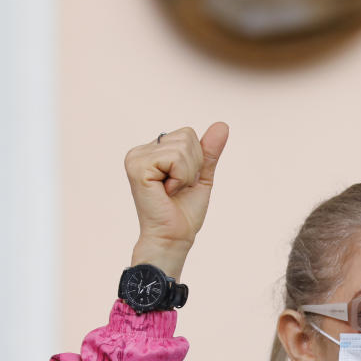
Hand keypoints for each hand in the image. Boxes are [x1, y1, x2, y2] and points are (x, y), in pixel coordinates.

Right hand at [125, 123, 228, 279]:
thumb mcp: (202, 175)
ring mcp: (136, 157)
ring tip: (172, 190)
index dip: (197, 159)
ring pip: (182, 147)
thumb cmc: (184, 210)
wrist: (174, 236)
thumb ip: (209, 150)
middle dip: (193, 165)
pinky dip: (180, 177)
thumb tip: (222, 125)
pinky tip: (167, 191)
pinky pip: (175, 159)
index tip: (184, 181)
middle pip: (187, 136)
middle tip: (179, 187)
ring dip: (187, 173)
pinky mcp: (138, 167)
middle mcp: (141, 151)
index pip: (188, 134)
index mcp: (153, 151)